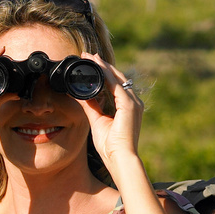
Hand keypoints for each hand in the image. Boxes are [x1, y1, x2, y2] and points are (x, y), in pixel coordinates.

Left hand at [75, 62, 144, 176]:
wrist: (120, 158)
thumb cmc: (111, 146)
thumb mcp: (97, 121)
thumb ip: (90, 106)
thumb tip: (80, 95)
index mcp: (128, 107)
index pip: (115, 84)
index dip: (103, 72)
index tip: (91, 63)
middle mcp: (133, 102)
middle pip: (117, 78)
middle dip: (102, 65)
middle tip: (88, 55)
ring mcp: (133, 103)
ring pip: (117, 78)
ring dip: (103, 66)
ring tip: (90, 57)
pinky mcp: (130, 105)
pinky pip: (116, 85)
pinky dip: (106, 74)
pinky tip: (97, 66)